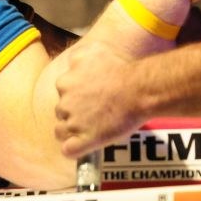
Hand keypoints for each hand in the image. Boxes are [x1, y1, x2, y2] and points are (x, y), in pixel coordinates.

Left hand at [54, 40, 142, 157]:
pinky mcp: (83, 140)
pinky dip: (75, 149)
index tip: (90, 95)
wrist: (139, 89)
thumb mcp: (95, 51)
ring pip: (61, 131)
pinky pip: (68, 150)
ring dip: (74, 130)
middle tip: (95, 110)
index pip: (62, 91)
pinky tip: (87, 143)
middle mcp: (64, 102)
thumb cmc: (122, 69)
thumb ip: (79, 56)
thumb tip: (74, 61)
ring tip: (93, 127)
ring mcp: (73, 123)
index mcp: (65, 82)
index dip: (76, 94)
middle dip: (75, 112)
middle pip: (61, 111)